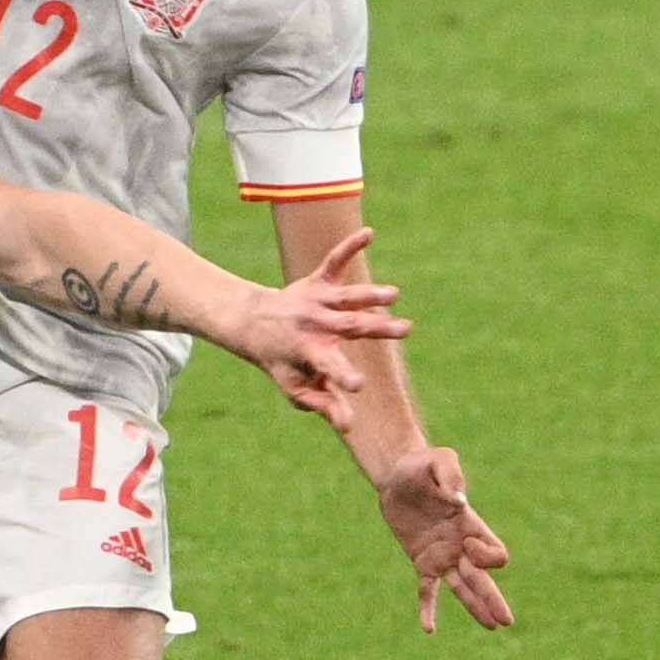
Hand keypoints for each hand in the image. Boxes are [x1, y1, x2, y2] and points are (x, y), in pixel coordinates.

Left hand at [232, 225, 404, 422]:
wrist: (253, 324)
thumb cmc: (282, 363)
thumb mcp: (296, 388)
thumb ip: (323, 405)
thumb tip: (349, 427)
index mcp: (309, 354)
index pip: (328, 367)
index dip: (342, 377)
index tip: (359, 385)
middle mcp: (314, 325)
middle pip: (349, 327)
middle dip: (377, 328)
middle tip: (406, 329)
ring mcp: (317, 300)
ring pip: (347, 296)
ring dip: (370, 294)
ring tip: (394, 295)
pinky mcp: (318, 281)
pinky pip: (334, 260)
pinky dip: (350, 245)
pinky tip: (369, 233)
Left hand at [368, 439, 512, 631]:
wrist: (397, 474)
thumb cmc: (422, 464)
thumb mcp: (438, 460)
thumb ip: (450, 474)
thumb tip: (458, 501)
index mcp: (472, 526)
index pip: (495, 553)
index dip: (487, 557)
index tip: (467, 544)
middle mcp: (461, 545)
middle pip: (484, 578)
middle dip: (494, 598)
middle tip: (506, 622)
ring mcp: (443, 556)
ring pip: (463, 588)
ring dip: (476, 607)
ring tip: (492, 627)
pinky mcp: (422, 561)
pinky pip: (428, 590)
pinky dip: (428, 608)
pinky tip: (428, 629)